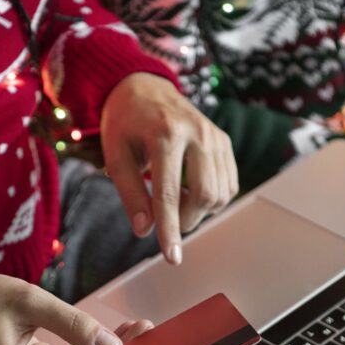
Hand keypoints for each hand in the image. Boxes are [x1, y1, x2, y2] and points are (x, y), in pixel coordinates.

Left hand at [100, 73, 238, 265]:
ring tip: (175, 200)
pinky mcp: (224, 142)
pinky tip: (190, 192)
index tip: (172, 257)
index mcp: (165, 133)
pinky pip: (228, 184)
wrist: (143, 87)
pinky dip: (211, 200)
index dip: (170, 230)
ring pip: (220, 194)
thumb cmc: (124, 123)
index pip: (169, 193)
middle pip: (203, 196)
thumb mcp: (116, 155)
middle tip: (164, 218)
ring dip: (198, 211)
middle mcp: (197, 132)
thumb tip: (144, 231)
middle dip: (184, 220)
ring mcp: (216, 136)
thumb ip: (130, 193)